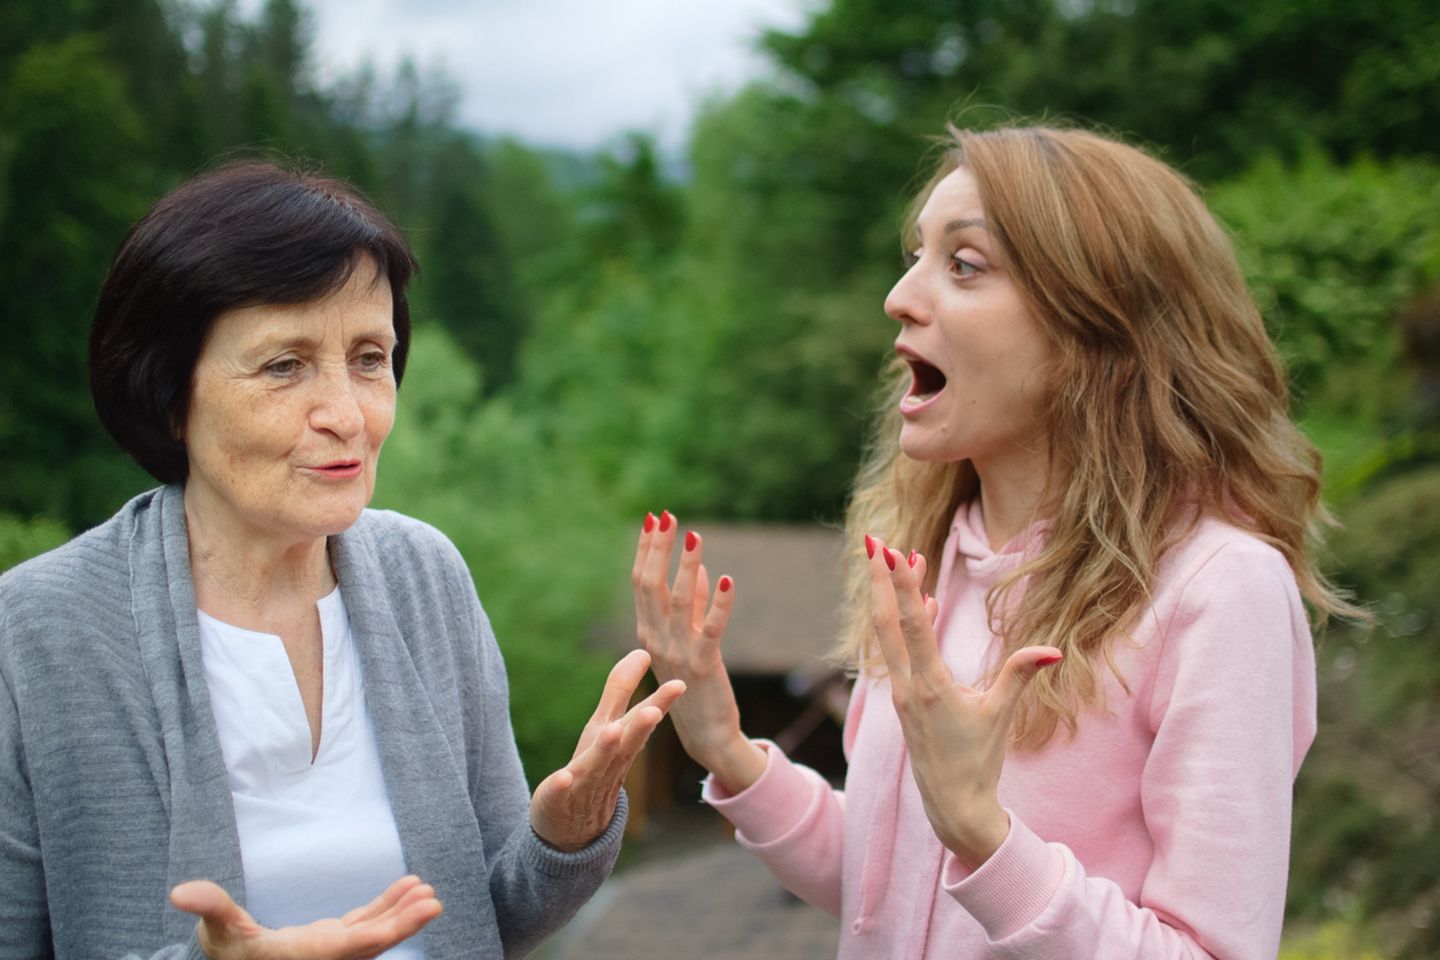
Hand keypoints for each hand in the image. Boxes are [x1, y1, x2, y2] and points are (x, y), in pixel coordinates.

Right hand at [170, 874, 440, 959]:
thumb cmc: (222, 950)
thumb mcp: (214, 929)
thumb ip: (209, 906)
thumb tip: (180, 892)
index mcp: (301, 955)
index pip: (349, 945)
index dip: (384, 930)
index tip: (415, 911)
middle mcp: (323, 958)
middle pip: (371, 943)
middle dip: (404, 923)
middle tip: (434, 901)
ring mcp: (330, 949)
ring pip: (374, 933)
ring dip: (401, 913)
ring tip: (428, 892)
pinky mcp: (332, 939)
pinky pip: (366, 924)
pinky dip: (387, 907)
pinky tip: (409, 887)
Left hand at [529, 649, 684, 850]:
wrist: (571, 827)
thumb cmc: (592, 769)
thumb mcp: (606, 726)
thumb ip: (621, 690)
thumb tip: (642, 651)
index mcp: (619, 745)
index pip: (641, 722)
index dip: (659, 703)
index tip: (680, 684)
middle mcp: (607, 764)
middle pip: (626, 745)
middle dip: (638, 728)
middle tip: (652, 710)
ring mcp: (583, 784)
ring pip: (596, 766)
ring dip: (605, 750)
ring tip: (612, 732)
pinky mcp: (556, 800)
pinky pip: (558, 793)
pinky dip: (561, 786)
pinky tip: (562, 777)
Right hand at [632, 510, 766, 793]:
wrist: (705, 736)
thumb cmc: (693, 688)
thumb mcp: (686, 643)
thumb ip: (692, 607)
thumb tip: (699, 570)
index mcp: (647, 633)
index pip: (641, 583)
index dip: (646, 550)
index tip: (653, 519)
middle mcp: (655, 640)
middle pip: (651, 586)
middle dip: (658, 548)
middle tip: (665, 515)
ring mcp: (677, 654)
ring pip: (677, 602)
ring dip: (686, 566)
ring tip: (694, 536)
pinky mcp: (703, 666)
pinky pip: (710, 630)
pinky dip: (717, 604)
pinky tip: (726, 580)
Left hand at [865, 535, 1061, 870]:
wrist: (952, 806)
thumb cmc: (979, 762)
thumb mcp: (1002, 716)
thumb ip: (1021, 676)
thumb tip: (1053, 651)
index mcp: (929, 687)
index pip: (911, 626)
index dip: (902, 586)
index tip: (895, 551)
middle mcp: (907, 686)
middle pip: (885, 621)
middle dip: (880, 579)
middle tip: (875, 539)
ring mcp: (900, 693)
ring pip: (887, 634)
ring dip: (889, 596)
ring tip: (894, 557)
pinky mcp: (903, 700)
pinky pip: (898, 652)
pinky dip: (905, 624)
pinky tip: (919, 605)